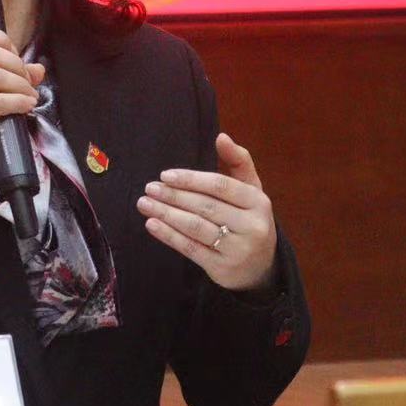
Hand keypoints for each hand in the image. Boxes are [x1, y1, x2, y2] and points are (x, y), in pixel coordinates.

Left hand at [137, 132, 278, 290]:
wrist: (261, 267)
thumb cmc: (249, 220)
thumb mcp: (251, 191)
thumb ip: (238, 161)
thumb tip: (221, 137)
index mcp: (258, 202)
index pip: (221, 186)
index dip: (191, 179)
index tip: (165, 175)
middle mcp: (251, 226)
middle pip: (206, 206)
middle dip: (174, 196)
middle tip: (149, 188)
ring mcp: (238, 249)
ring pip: (196, 228)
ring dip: (166, 214)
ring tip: (144, 204)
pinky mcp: (222, 268)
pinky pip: (191, 249)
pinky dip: (169, 236)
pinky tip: (152, 225)